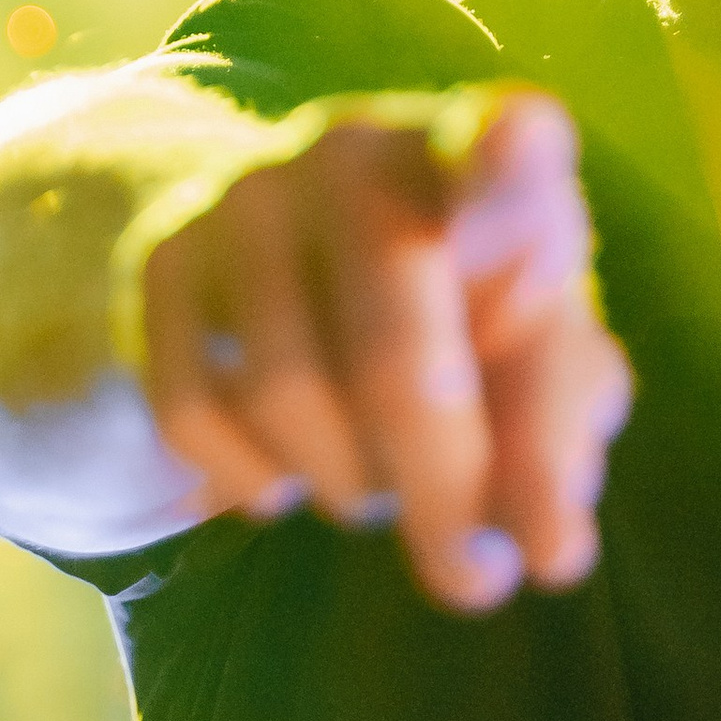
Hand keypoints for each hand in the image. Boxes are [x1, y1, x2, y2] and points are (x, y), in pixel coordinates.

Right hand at [138, 85, 633, 612]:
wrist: (283, 251)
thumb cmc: (455, 312)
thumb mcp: (527, 352)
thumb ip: (557, 439)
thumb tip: (548, 547)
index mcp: (482, 152)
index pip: (512, 142)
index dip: (514, 191)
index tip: (532, 250)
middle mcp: (361, 151)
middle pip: (396, 350)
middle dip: (445, 489)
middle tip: (473, 578)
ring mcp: (249, 197)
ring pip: (290, 398)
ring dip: (351, 487)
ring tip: (378, 487)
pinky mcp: (163, 256)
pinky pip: (195, 415)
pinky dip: (255, 481)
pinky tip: (288, 480)